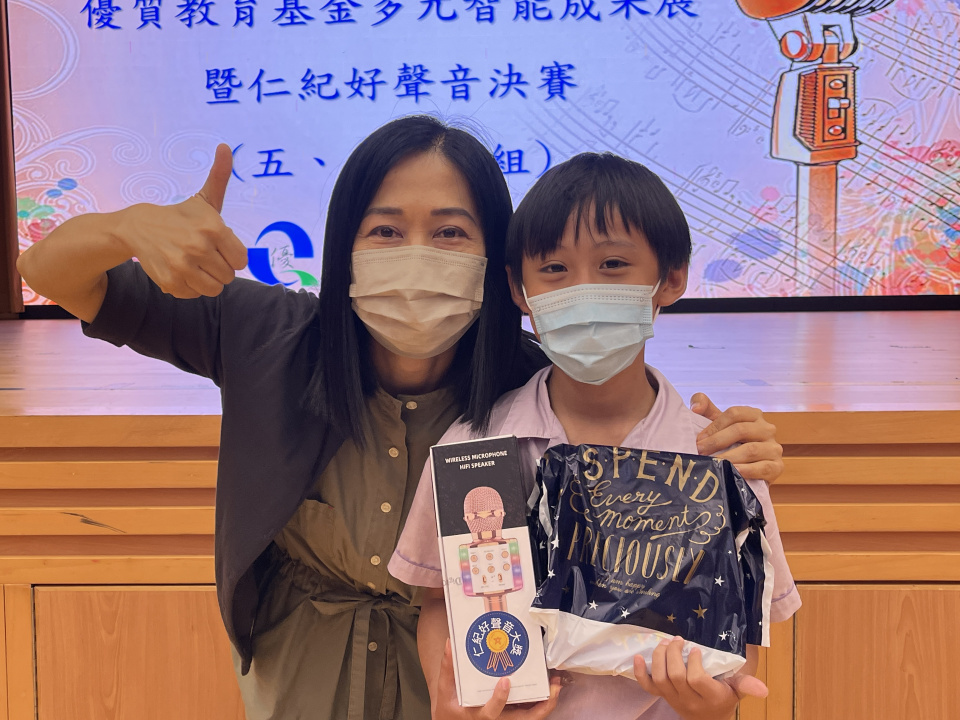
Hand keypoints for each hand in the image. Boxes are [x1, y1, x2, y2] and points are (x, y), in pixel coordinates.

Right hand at [116, 143, 247, 298]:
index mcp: (213, 228)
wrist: (137, 226)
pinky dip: (189, 287)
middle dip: (218, 268)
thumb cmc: (180, 215)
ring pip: (214, 289)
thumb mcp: (203, 198)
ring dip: (206, 280)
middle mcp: (198, 247)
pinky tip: (180, 270)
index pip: (241, 260)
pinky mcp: (169, 282)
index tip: (218, 246)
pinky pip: (194, 295)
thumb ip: (220, 177)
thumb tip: (226, 146)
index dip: (231, 256)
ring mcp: (182, 266)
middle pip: (228, 276)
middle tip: (203, 255)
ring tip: (193, 264)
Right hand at [433, 640, 560, 719]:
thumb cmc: (449, 708)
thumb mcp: (445, 690)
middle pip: (525, 719)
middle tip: (554, 685)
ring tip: (556, 681)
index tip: (506, 680)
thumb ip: (448, 667)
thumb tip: (450, 642)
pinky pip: (530, 711)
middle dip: (543, 706)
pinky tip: (548, 683)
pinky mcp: (513, 716)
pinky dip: (542, 700)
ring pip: (532, 717)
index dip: (500, 698)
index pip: (492, 712)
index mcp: (478, 716)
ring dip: (547, 701)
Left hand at [634, 637, 767, 719]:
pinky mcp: (663, 697)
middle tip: (677, 638)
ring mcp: (673, 699)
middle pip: (675, 676)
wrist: (709, 718)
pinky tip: (636, 657)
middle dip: (673, 654)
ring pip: (660, 679)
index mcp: (710, 697)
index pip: (696, 679)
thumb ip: (746, 686)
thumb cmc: (724, 698)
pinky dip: (639, 672)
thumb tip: (764, 689)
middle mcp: (689, 701)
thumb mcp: (737, 691)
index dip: (693, 662)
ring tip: (665, 642)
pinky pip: (647, 687)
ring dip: (659, 657)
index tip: (695, 648)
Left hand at [690, 393, 782, 483]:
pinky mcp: (777, 467)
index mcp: (754, 415)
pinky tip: (733, 473)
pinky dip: (746, 471)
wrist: (744, 472)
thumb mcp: (717, 423)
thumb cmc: (728, 444)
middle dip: (717, 441)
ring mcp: (774, 448)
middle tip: (700, 452)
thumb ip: (704, 408)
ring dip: (728, 457)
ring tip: (713, 464)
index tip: (699, 439)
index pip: (734, 414)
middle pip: (741, 430)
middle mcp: (767, 429)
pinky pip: (763, 468)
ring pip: (750, 450)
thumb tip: (696, 407)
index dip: (714, 426)